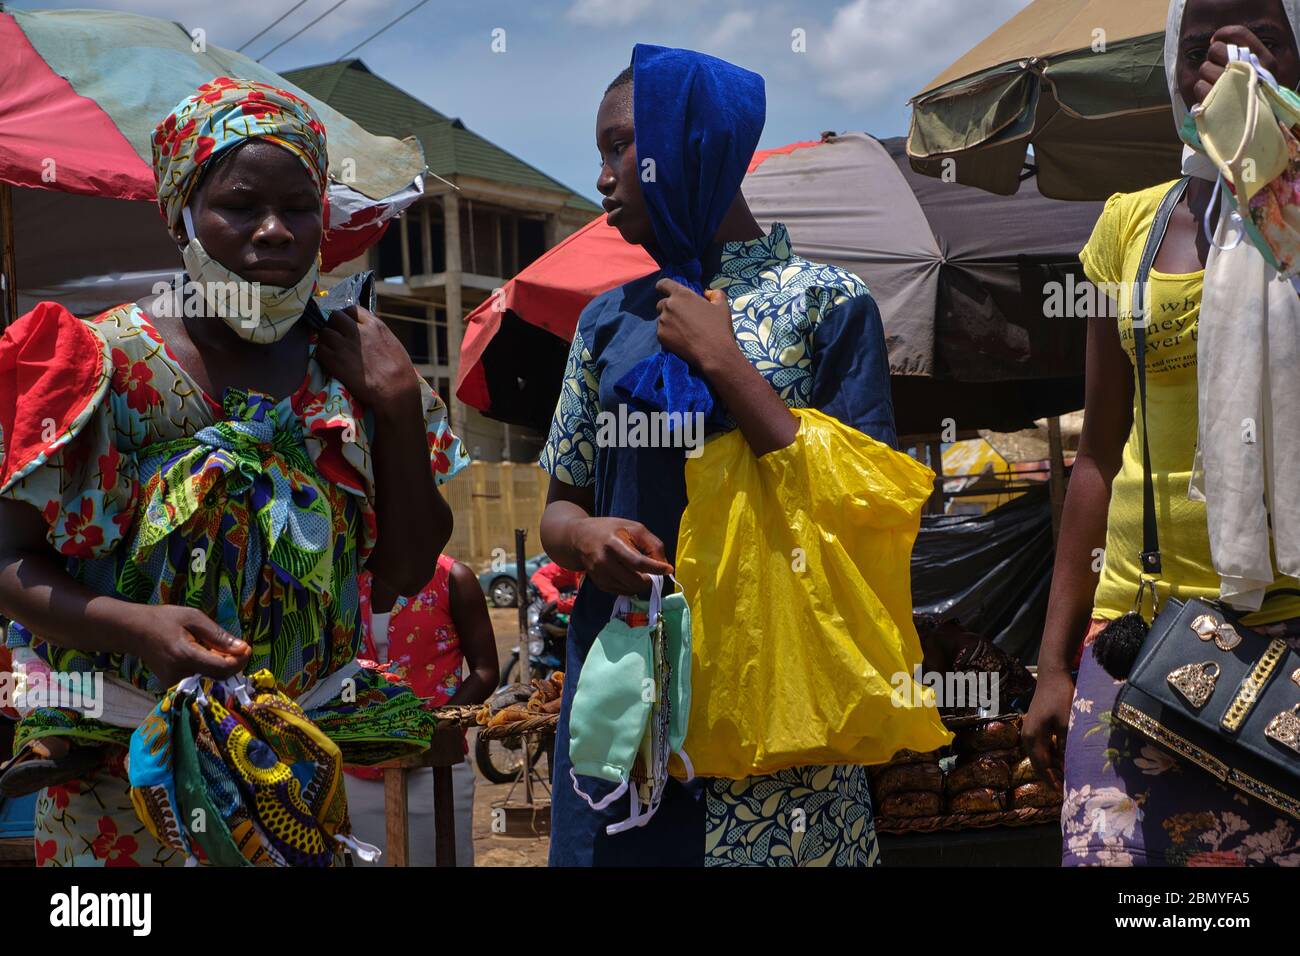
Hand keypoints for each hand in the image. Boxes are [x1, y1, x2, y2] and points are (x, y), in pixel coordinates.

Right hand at [124, 605, 251, 687]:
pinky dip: (208, 668)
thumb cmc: (164, 620)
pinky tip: (203, 654)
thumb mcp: (193, 618)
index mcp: (185, 655)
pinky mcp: (173, 685)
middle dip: (232, 662)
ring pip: (211, 679)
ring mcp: (175, 682)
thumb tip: (242, 648)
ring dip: (220, 665)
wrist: (135, 632)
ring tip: (213, 646)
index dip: (239, 660)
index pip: (222, 668)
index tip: (246, 647)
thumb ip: (218, 635)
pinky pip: (200, 680)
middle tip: (233, 645)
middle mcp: (180, 674)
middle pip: (219, 676)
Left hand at [316, 305, 422, 409]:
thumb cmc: (401, 371)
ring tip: (333, 351)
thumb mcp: (392, 343)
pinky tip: (331, 362)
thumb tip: (366, 332)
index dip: (346, 317)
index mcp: (374, 325)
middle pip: (334, 316)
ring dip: (326, 341)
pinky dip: (323, 355)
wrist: (396, 391)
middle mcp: (358, 331)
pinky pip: (320, 351)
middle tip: (337, 337)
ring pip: (324, 333)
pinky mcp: (335, 361)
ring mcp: (345, 346)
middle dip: (333, 325)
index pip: (351, 309)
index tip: (346, 326)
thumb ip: (375, 334)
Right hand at [569, 517, 672, 595]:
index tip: (668, 570)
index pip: (638, 562)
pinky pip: (621, 592)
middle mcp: (604, 561)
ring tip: (643, 573)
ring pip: (629, 589)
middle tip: (654, 573)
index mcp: (613, 544)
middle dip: (649, 579)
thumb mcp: (634, 528)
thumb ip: (652, 544)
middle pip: (634, 580)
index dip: (656, 568)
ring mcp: (599, 575)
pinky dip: (631, 587)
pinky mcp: (599, 583)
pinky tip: (631, 576)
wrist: (579, 537)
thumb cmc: (611, 529)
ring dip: (641, 584)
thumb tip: (664, 566)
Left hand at [654, 279, 737, 376]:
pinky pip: (661, 331)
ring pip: (661, 318)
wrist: (714, 352)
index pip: (664, 284)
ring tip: (682, 331)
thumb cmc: (718, 327)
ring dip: (668, 322)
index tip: (665, 291)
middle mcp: (669, 305)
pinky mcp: (660, 336)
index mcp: (682, 295)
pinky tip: (680, 340)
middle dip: (669, 308)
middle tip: (681, 318)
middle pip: (662, 303)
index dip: (663, 287)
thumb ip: (714, 294)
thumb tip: (707, 293)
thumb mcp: (722, 305)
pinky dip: (668, 334)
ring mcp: (662, 321)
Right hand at [1021, 668, 1073, 787]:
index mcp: (1033, 737)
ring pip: (1041, 755)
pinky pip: (1043, 746)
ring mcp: (1031, 730)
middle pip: (1038, 762)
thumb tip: (1070, 764)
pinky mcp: (1037, 725)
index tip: (1061, 792)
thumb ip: (1067, 744)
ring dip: (1052, 766)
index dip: (1051, 780)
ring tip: (1066, 777)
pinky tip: (1064, 759)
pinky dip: (1052, 755)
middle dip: (1050, 776)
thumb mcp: (1067, 722)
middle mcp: (1028, 736)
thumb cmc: (1060, 698)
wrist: (1052, 676)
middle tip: (1064, 789)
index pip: (1042, 765)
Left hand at [1193, 26, 1280, 104]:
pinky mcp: (1217, 103)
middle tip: (1219, 67)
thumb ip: (1244, 51)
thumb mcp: (1261, 70)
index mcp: (1264, 61)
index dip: (1223, 34)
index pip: (1239, 34)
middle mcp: (1249, 71)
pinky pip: (1199, 86)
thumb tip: (1214, 41)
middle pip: (1216, 49)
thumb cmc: (1255, 93)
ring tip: (1218, 85)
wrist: (1257, 124)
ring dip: (1207, 75)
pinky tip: (1213, 97)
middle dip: (1212, 56)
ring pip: (1205, 68)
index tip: (1215, 41)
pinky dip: (1203, 91)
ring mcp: (1232, 88)